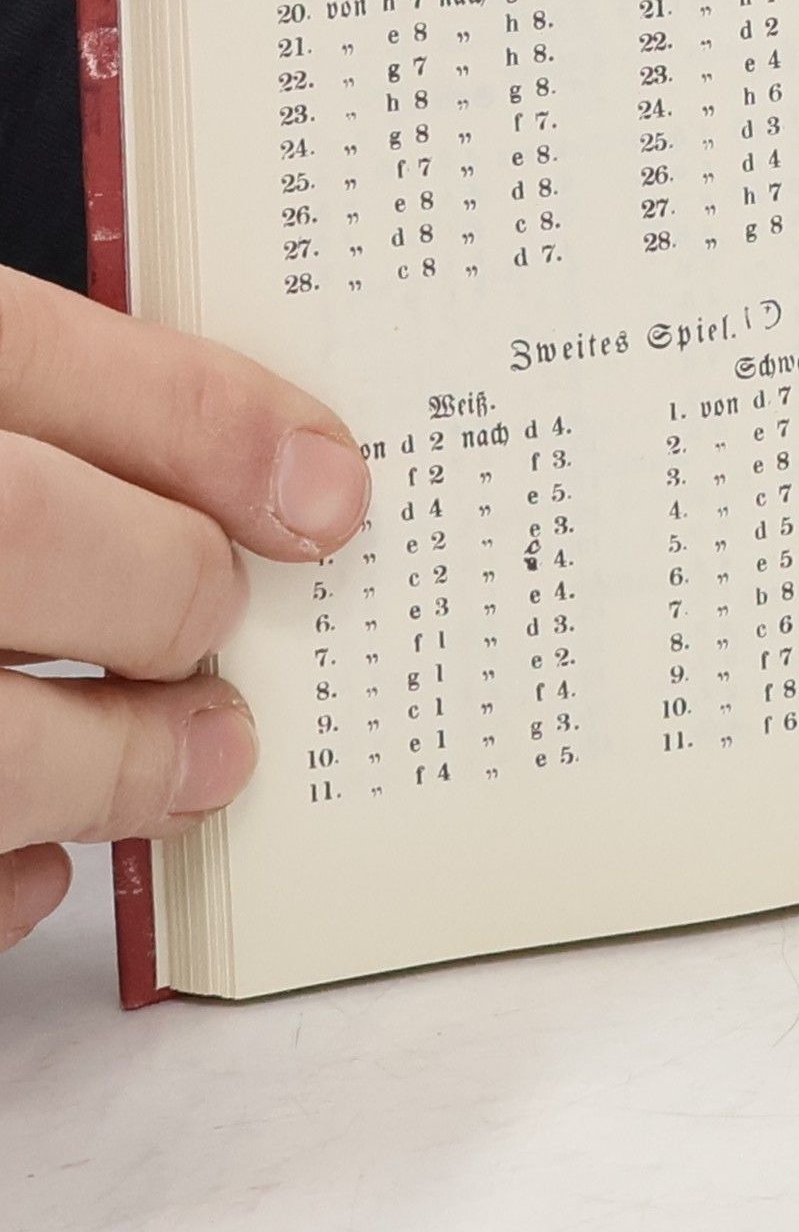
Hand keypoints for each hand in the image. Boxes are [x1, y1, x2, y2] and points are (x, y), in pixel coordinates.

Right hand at [0, 278, 367, 950]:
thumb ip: (71, 421)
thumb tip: (293, 481)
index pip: (44, 358)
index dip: (213, 426)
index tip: (332, 495)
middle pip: (33, 538)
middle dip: (172, 589)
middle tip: (225, 620)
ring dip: (123, 763)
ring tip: (208, 762)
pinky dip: (7, 873)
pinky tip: (46, 859)